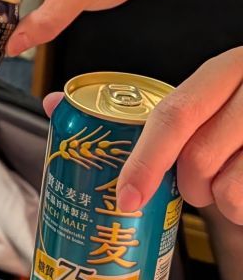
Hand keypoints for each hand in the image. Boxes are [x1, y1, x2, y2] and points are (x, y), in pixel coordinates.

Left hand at [43, 48, 242, 222]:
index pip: (173, 115)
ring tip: (220, 183)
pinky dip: (240, 209)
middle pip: (198, 157)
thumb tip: (55, 103)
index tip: (124, 198)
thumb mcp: (195, 97)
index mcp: (223, 70)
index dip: (144, 162)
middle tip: (184, 187)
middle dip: (181, 185)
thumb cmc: (229, 113)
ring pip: (227, 186)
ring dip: (213, 199)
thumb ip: (134, 105)